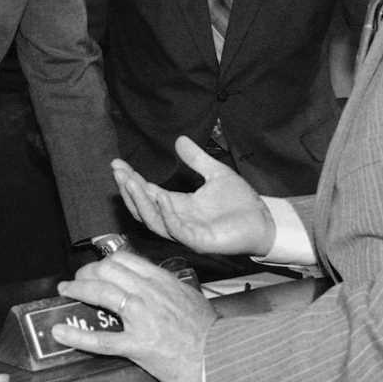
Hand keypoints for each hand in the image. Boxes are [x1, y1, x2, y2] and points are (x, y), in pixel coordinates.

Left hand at [52, 252, 214, 381]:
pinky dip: (77, 335)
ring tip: (65, 292)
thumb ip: (167, 288)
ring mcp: (142, 318)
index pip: (123, 259)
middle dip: (86, 272)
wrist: (223, 359)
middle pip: (107, 270)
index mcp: (162, 280)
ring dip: (77, 290)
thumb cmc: (211, 333)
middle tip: (78, 281)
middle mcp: (149, 293)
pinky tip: (61, 331)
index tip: (96, 268)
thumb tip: (150, 283)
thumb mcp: (189, 297)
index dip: (103, 261)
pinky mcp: (138, 346)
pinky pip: (101, 339)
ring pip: (100, 293)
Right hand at [112, 135, 273, 256]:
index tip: (117, 164)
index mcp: (179, 206)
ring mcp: (187, 233)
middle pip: (144, 209)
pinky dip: (167, 214)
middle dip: (129, 190)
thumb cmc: (242, 203)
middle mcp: (178, 220)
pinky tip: (162, 197)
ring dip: (141, 202)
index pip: (148, 193)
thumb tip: (179, 139)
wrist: (264, 221)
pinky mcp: (200, 242)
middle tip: (118, 171)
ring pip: (154, 222)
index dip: (132, 180)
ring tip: (131, 182)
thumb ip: (196, 160)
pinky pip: (177, 231)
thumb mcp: (216, 173)